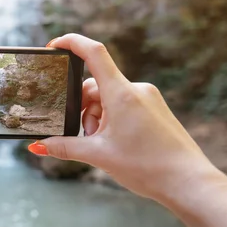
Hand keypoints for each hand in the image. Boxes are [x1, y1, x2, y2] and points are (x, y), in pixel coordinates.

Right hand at [28, 34, 222, 200]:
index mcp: (121, 94)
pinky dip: (112, 120)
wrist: (188, 183)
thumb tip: (37, 146)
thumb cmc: (147, 166)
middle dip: (83, 110)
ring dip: (97, 119)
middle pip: (95, 87)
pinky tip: (117, 144)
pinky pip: (123, 106)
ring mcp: (147, 99)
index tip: (54, 45)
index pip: (94, 53)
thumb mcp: (98, 156)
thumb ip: (64, 147)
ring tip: (104, 147)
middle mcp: (136, 90)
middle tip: (87, 138)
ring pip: (108, 99)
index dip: (72, 43)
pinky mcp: (154, 109)